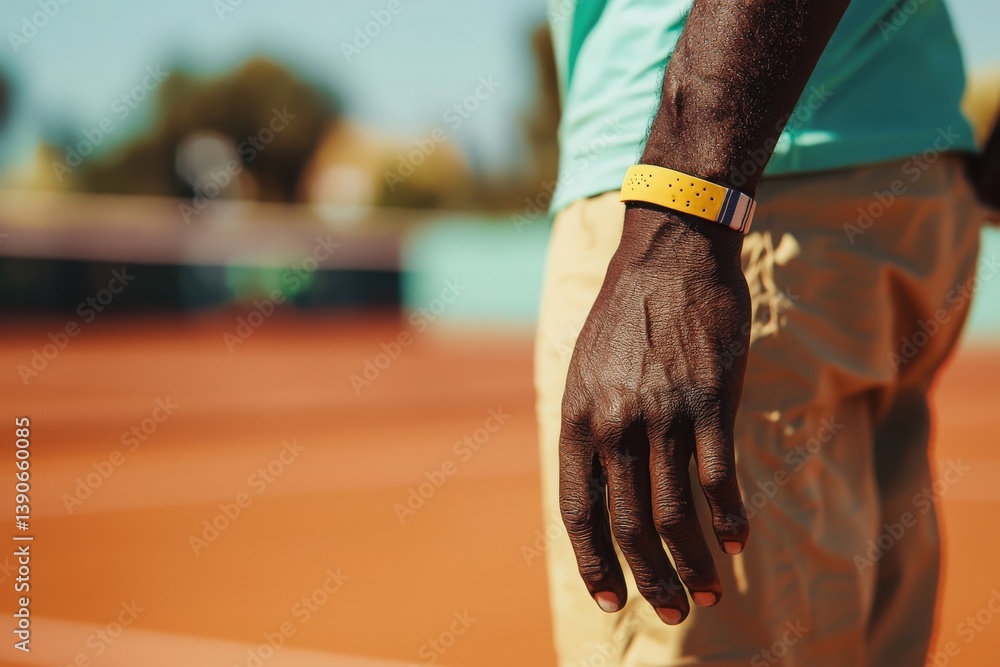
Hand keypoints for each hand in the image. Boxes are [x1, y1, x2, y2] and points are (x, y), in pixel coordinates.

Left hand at [558, 204, 751, 624]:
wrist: (669, 257)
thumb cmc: (626, 320)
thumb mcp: (584, 372)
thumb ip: (588, 431)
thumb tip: (595, 490)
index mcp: (578, 420)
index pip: (579, 512)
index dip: (594, 562)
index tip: (610, 600)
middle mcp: (615, 424)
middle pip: (630, 525)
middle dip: (650, 578)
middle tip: (672, 611)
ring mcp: (664, 414)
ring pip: (677, 513)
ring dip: (695, 562)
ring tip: (709, 592)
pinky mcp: (712, 401)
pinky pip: (719, 477)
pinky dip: (730, 517)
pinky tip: (739, 540)